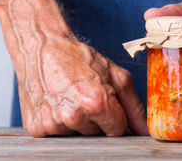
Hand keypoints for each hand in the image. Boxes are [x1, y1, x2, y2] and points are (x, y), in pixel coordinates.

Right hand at [15, 35, 147, 136]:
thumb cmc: (80, 58)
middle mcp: (72, 116)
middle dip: (98, 119)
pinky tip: (58, 102)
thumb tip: (145, 131)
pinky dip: (60, 121)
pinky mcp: (36, 127)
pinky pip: (57, 135)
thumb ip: (134, 106)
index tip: (109, 104)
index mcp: (95, 103)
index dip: (116, 117)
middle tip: (87, 96)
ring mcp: (52, 123)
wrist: (42, 46)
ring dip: (78, 121)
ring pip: (78, 135)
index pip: (117, 130)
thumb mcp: (116, 76)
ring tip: (71, 97)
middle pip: (97, 134)